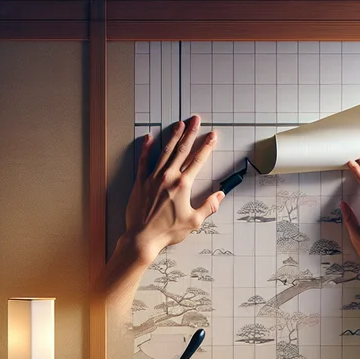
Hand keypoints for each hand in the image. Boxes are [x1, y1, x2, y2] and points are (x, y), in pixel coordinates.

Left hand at [123, 115, 224, 257]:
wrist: (143, 237)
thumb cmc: (168, 231)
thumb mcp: (194, 221)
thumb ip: (208, 206)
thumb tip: (219, 196)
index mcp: (183, 185)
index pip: (198, 160)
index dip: (207, 146)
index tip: (212, 136)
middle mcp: (168, 177)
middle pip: (182, 150)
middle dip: (191, 133)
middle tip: (195, 120)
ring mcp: (153, 178)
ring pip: (165, 152)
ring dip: (173, 137)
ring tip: (179, 124)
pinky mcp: (140, 182)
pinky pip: (144, 161)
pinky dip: (147, 148)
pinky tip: (149, 138)